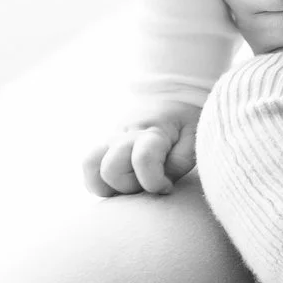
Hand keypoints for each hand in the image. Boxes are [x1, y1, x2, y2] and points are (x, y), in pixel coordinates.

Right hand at [82, 95, 203, 196]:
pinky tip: (119, 184)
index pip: (142, 160)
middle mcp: (125, 134)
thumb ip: (178, 163)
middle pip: (110, 170)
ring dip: (108, 185)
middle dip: (129, 187)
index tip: (167, 187)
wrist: (172, 95)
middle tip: (148, 183)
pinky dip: (98, 182)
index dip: (154, 182)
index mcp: (152, 132)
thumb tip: (158, 183)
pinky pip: (89, 167)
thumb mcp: (194, 140)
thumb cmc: (186, 121)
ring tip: (130, 185)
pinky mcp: (103, 144)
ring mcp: (110, 138)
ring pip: (90, 166)